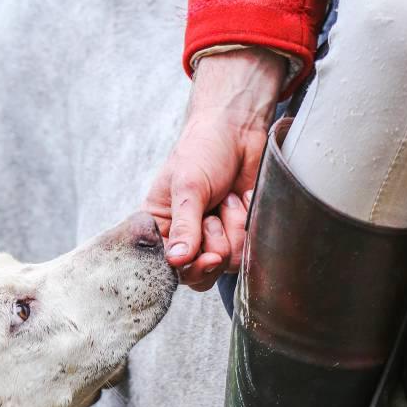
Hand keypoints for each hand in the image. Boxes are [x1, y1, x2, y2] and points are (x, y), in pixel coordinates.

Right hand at [143, 48, 284, 290]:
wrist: (240, 130)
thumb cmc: (204, 150)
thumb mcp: (188, 186)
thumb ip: (184, 226)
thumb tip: (176, 260)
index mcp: (160, 227)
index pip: (164, 266)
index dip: (185, 267)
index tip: (204, 257)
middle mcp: (183, 239)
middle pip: (197, 276)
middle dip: (212, 246)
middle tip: (212, 216)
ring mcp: (212, 240)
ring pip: (225, 265)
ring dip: (232, 229)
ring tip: (227, 199)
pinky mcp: (237, 236)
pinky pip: (246, 251)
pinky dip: (247, 224)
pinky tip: (241, 201)